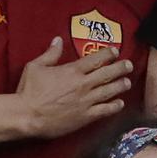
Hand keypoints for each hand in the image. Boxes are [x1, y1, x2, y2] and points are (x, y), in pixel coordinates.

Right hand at [16, 37, 132, 138]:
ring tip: (128, 82)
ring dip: (120, 85)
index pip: (96, 59)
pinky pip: (104, 110)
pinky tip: (120, 103)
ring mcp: (86, 101)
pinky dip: (114, 106)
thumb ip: (50, 53)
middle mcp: (83, 84)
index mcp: (72, 70)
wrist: (27, 115)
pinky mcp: (85, 117)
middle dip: (120, 68)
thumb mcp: (35, 66)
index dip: (108, 54)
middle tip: (129, 65)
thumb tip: (58, 40)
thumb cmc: (29, 90)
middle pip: (107, 74)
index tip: (115, 52)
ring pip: (109, 91)